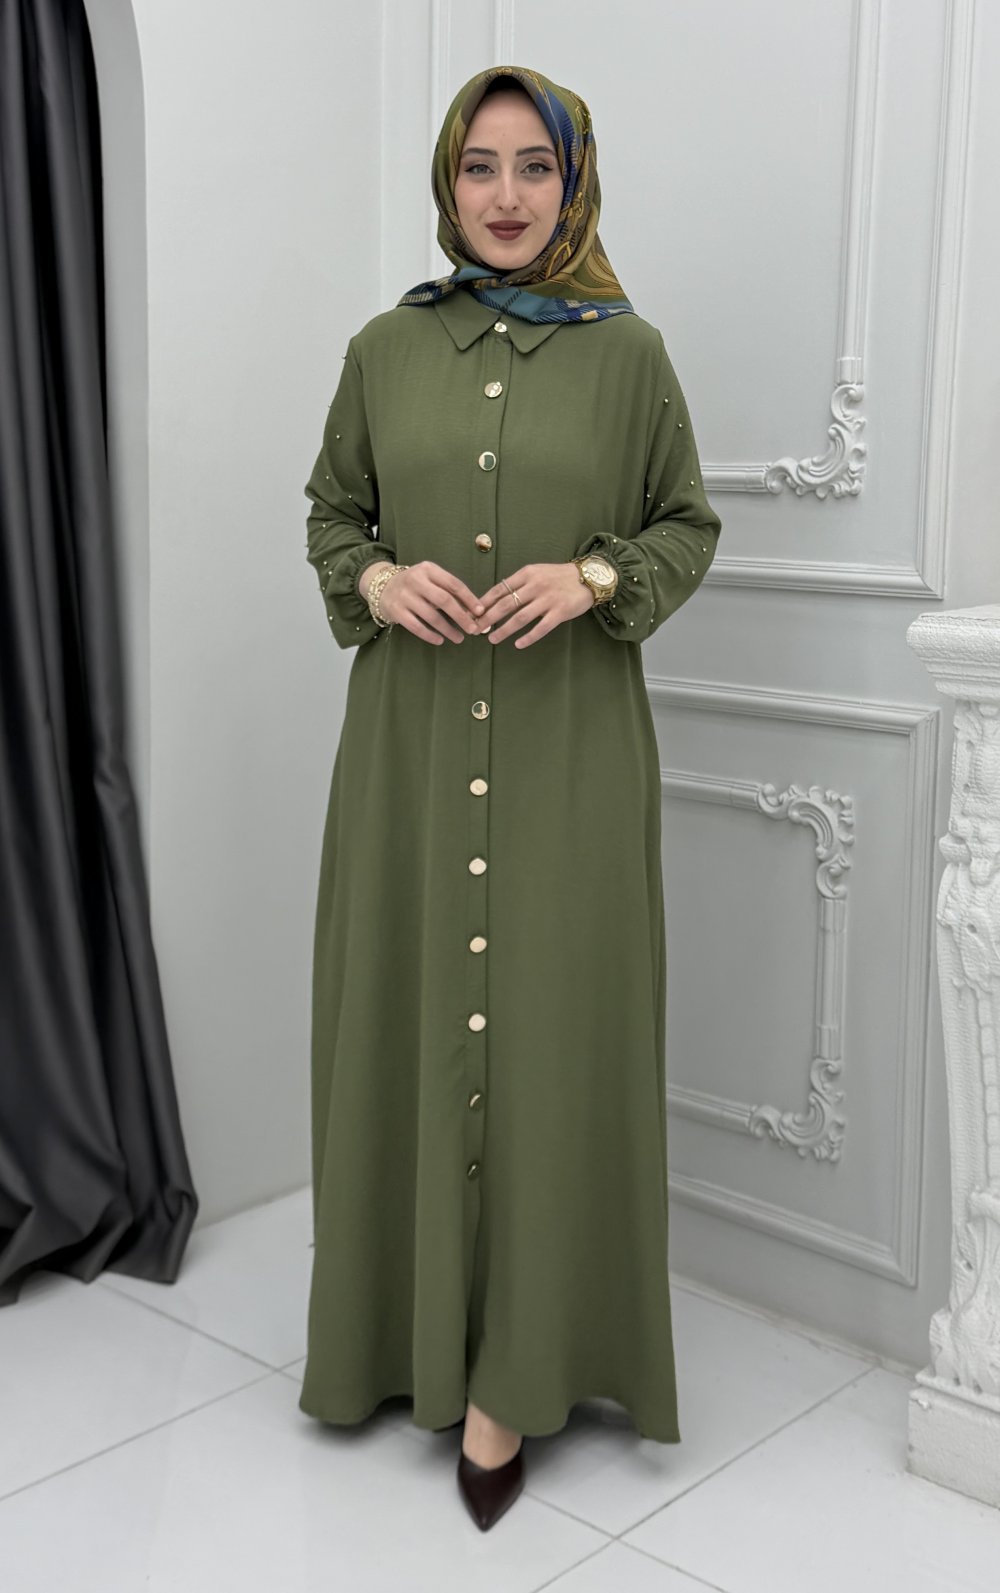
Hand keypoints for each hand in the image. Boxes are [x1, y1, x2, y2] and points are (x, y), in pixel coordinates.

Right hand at [369, 560, 484, 644]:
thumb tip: (472, 611)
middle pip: (444, 600)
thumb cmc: (415, 585)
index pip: (453, 584)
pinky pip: (416, 626)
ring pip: (431, 616)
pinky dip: (429, 635)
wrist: (382, 587)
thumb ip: (447, 590)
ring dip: (448, 629)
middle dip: (461, 616)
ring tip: (459, 638)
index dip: (469, 598)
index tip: (480, 612)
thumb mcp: (429, 578)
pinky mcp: (396, 611)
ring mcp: (404, 596)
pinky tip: (440, 640)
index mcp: (428, 569)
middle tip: (473, 629)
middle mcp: (415, 580)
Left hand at [475, 562, 593, 648]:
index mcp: (527, 574)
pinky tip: (518, 644)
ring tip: (492, 639)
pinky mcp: (560, 612)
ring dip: (504, 630)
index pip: (500, 589)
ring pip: (520, 617)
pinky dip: (528, 637)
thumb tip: (496, 599)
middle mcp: (535, 586)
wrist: (588, 578)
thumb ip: (519, 583)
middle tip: (476, 629)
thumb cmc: (558, 576)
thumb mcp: (537, 572)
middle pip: (506, 604)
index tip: (473, 614)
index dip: (485, 602)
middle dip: (488, 618)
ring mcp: (548, 599)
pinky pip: (541, 628)